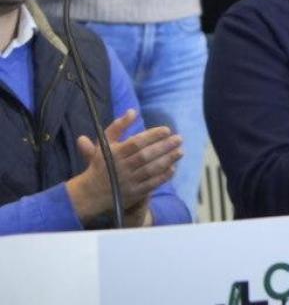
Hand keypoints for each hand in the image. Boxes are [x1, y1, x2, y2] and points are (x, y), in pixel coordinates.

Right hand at [65, 110, 182, 226]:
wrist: (91, 193)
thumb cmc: (102, 164)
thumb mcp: (105, 144)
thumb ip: (118, 127)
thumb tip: (132, 111)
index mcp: (113, 154)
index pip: (136, 143)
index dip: (153, 135)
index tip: (167, 130)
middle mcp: (120, 168)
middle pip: (146, 156)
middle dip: (164, 146)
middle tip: (179, 138)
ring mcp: (127, 182)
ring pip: (150, 169)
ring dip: (167, 160)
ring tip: (180, 151)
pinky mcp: (134, 194)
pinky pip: (151, 184)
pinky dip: (163, 176)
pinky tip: (173, 167)